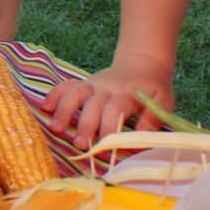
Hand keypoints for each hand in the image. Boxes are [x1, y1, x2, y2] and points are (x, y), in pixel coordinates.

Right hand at [41, 53, 173, 149]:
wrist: (143, 63)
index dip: (109, 127)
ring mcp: (94, 85)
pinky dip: (55, 94)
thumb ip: (152, 119)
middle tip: (80, 144)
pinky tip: (46, 106)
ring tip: (56, 128)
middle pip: (93, 104)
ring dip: (65, 110)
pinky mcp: (85, 84)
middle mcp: (108, 88)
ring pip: (76, 93)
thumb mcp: (163, 101)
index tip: (105, 146)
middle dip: (85, 124)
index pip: (116, 109)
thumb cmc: (153, 88)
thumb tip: (141, 136)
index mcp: (129, 94)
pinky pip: (67, 85)